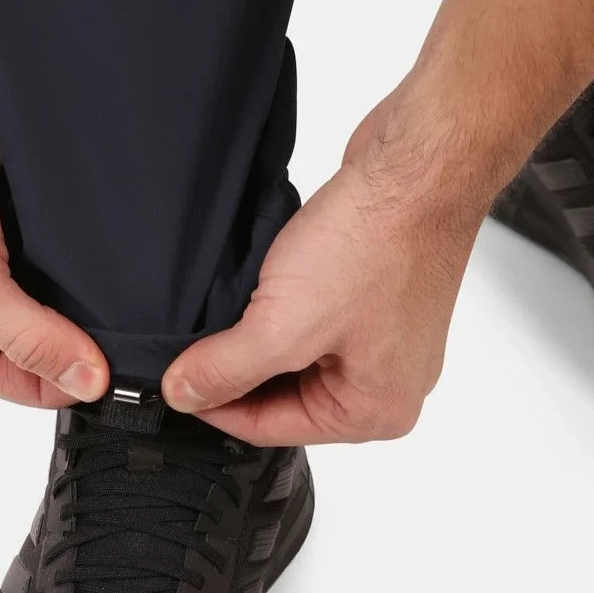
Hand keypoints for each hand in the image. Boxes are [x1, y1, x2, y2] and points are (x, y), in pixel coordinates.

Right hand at [0, 43, 108, 406]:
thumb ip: (28, 337)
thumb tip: (89, 381)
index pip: (30, 387)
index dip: (77, 377)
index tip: (126, 362)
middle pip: (49, 345)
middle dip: (85, 332)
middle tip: (132, 315)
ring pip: (58, 299)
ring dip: (85, 289)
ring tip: (119, 277)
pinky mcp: (9, 226)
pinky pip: (60, 253)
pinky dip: (78, 249)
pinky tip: (100, 242)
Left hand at [162, 102, 487, 444]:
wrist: (419, 163)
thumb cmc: (375, 244)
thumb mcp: (281, 327)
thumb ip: (225, 370)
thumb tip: (183, 394)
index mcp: (374, 412)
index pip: (269, 429)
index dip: (213, 406)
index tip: (174, 382)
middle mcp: (386, 385)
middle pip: (282, 397)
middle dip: (237, 371)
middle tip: (192, 343)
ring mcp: (383, 340)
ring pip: (292, 357)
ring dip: (255, 337)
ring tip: (228, 309)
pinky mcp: (375, 299)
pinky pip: (310, 322)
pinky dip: (279, 310)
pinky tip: (257, 287)